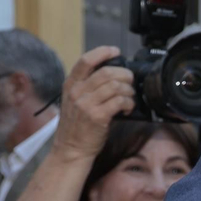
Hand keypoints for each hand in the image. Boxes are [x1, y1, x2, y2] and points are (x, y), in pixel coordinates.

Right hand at [56, 46, 135, 160]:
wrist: (71, 148)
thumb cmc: (77, 125)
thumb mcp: (75, 100)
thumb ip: (89, 86)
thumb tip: (114, 73)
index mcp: (71, 85)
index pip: (86, 60)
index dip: (103, 52)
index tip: (115, 51)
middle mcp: (77, 92)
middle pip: (107, 72)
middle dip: (125, 75)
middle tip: (130, 82)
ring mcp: (86, 104)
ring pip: (116, 86)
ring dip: (128, 91)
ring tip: (129, 98)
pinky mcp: (97, 116)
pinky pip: (120, 101)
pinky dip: (129, 103)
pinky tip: (127, 109)